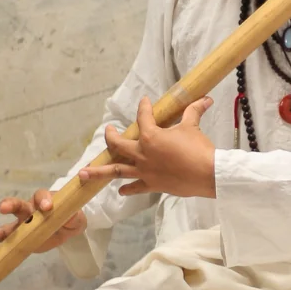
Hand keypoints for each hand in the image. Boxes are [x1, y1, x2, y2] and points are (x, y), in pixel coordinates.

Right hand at [0, 191, 88, 264]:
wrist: (65, 227)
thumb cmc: (69, 216)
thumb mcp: (76, 216)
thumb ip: (73, 215)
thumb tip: (72, 216)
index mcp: (42, 201)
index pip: (41, 195)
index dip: (43, 199)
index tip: (47, 206)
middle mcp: (27, 211)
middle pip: (17, 206)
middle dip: (10, 205)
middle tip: (3, 207)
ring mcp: (19, 227)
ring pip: (1, 230)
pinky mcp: (17, 241)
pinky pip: (1, 249)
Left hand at [77, 97, 216, 200]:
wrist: (207, 174)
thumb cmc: (198, 148)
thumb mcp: (193, 127)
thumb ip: (194, 111)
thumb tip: (206, 98)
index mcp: (150, 136)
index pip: (143, 116)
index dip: (143, 107)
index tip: (144, 102)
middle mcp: (142, 153)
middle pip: (118, 144)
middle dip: (110, 136)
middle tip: (108, 130)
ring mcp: (144, 171)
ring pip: (116, 170)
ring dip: (98, 172)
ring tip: (83, 173)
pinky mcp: (152, 184)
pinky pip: (135, 187)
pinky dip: (127, 189)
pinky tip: (120, 191)